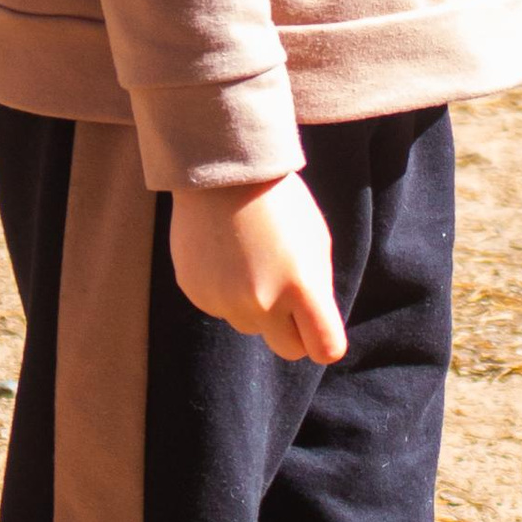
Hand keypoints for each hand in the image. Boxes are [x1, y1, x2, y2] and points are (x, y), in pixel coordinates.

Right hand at [169, 174, 346, 365]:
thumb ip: (318, 288)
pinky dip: (227, 292)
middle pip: (287, 349)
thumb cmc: (279, 202)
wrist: (220, 172)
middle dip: (293, 332)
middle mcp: (262, 301)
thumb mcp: (315, 241)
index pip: (324, 348)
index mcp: (302, 286)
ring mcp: (225, 300)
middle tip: (289, 299)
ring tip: (251, 260)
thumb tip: (312, 325)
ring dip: (257, 307)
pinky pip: (221, 308)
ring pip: (251, 326)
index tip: (320, 330)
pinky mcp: (197, 294)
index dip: (325, 342)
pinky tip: (227, 255)